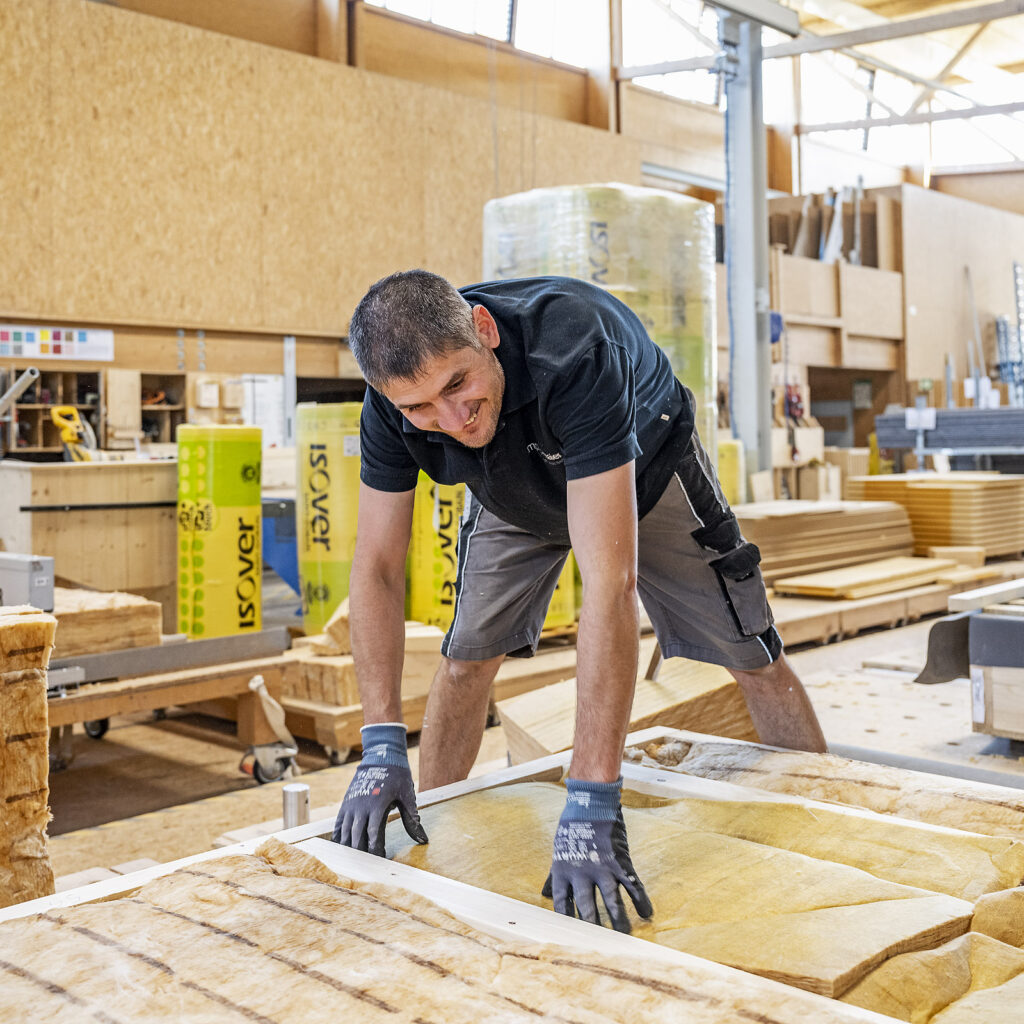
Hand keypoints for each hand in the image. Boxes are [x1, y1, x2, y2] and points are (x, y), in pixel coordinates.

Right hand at [332, 723, 427, 856]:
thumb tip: (422, 838)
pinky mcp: (346, 802)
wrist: (381, 755)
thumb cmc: (397, 775)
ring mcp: (351, 804)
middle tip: (365, 865)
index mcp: (377, 805)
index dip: (375, 848)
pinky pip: (338, 822)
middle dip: (360, 851)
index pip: (374, 833)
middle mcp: (361, 806)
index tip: (379, 859)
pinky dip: (338, 835)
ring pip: (345, 831)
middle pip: (357, 835)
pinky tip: (340, 845)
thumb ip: (412, 817)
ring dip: (348, 846)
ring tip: (352, 860)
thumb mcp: (407, 794)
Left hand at [542, 779, 652, 932]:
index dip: (566, 920)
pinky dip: (641, 900)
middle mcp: (582, 872)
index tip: (570, 936)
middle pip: (588, 908)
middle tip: (599, 944)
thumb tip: (544, 894)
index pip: (562, 903)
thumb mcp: (558, 851)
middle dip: (594, 927)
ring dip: (619, 920)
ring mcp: (602, 867)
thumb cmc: (572, 827)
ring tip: (625, 935)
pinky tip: (647, 913)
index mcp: (563, 871)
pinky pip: (633, 884)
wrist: (591, 802)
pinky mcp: (620, 860)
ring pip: (612, 900)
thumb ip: (554, 876)